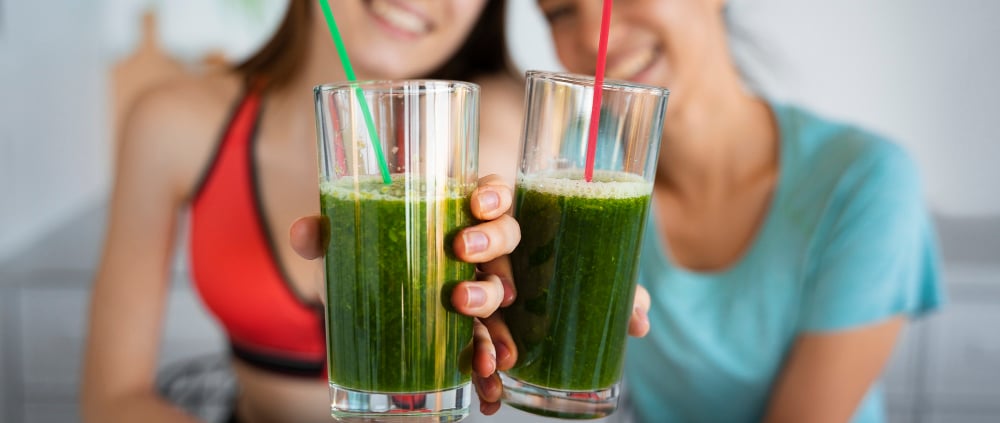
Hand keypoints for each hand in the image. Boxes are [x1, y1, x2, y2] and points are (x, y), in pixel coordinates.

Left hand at [289, 174, 519, 413]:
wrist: (359, 306)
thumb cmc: (366, 261)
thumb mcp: (346, 246)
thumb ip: (325, 235)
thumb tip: (305, 231)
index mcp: (452, 216)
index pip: (489, 194)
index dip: (494, 196)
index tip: (477, 205)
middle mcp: (474, 251)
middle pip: (506, 238)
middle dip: (491, 248)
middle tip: (462, 258)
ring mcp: (477, 290)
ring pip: (500, 293)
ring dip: (494, 314)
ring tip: (474, 329)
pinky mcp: (470, 331)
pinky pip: (491, 345)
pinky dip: (492, 365)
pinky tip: (489, 385)